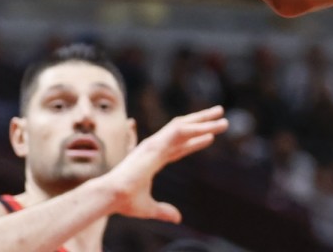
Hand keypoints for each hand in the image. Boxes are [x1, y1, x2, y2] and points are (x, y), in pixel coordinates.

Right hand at [102, 105, 227, 221]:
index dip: (194, 142)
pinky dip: (197, 128)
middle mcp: (154, 148)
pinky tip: (212, 130)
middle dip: (201, 122)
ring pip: (183, 126)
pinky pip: (180, 132)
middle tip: (219, 115)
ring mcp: (154, 144)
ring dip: (203, 120)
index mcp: (152, 159)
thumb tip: (178, 218)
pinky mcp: (155, 145)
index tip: (210, 137)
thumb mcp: (148, 208)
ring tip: (221, 115)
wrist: (110, 196)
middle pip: (182, 131)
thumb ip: (163, 211)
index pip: (178, 147)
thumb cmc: (123, 201)